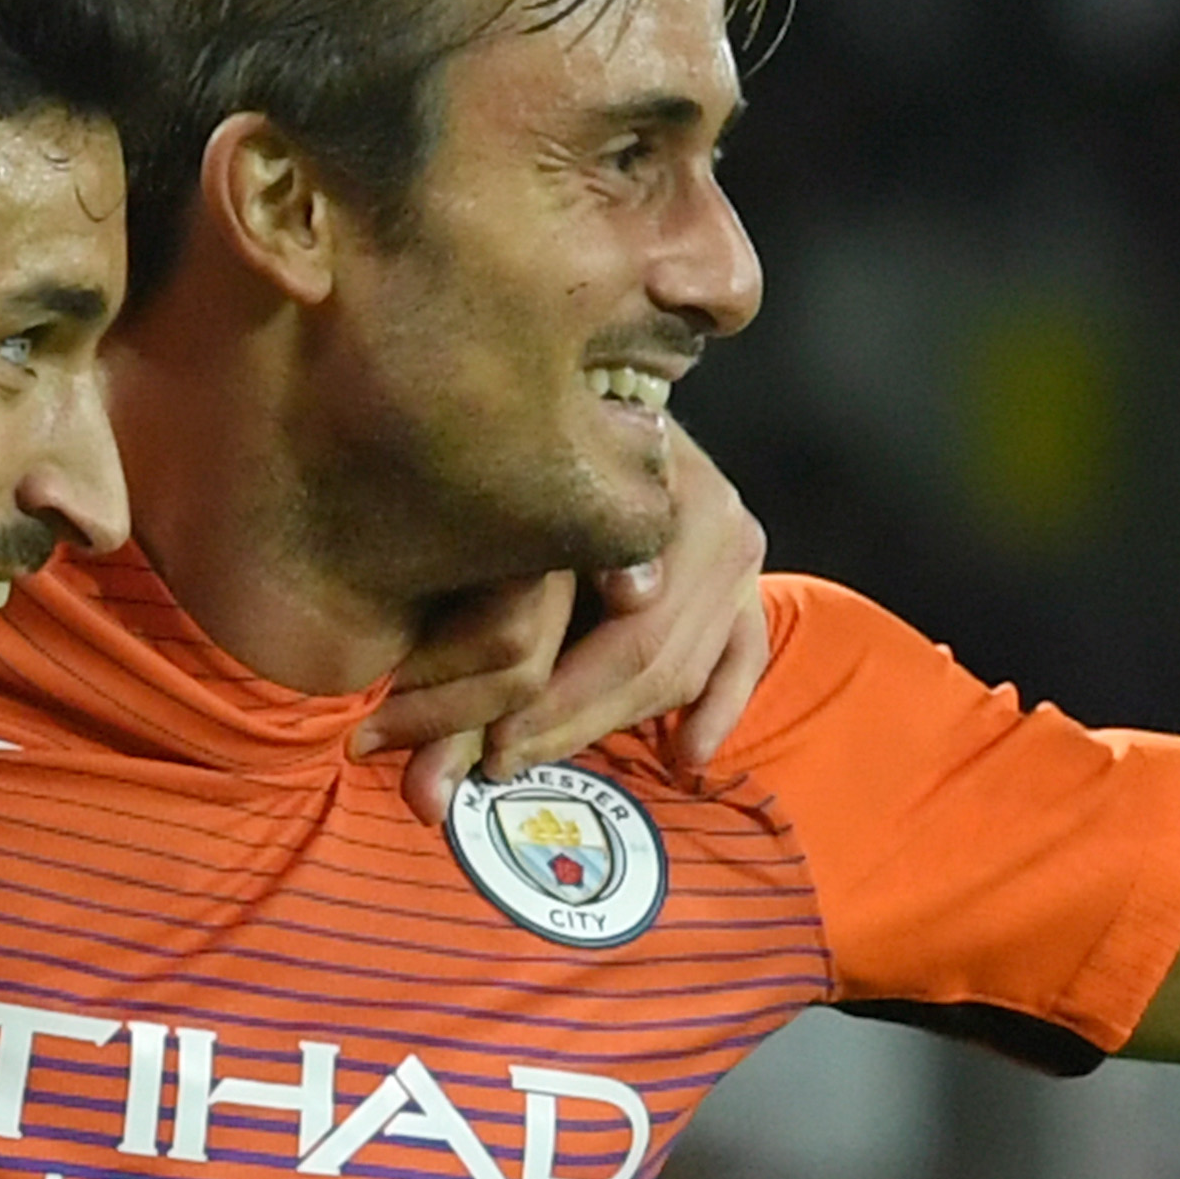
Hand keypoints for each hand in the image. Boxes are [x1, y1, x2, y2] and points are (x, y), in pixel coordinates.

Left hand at [353, 436, 781, 817]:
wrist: (586, 395)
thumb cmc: (522, 456)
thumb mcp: (499, 528)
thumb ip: (470, 633)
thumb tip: (428, 782)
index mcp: (652, 487)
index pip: (618, 623)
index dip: (555, 697)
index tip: (492, 740)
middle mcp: (712, 515)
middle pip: (652, 654)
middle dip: (572, 720)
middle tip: (496, 764)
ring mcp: (742, 547)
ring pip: (687, 664)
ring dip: (619, 724)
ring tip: (542, 755)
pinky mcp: (751, 578)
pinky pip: (744, 655)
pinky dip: (717, 710)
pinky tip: (684, 758)